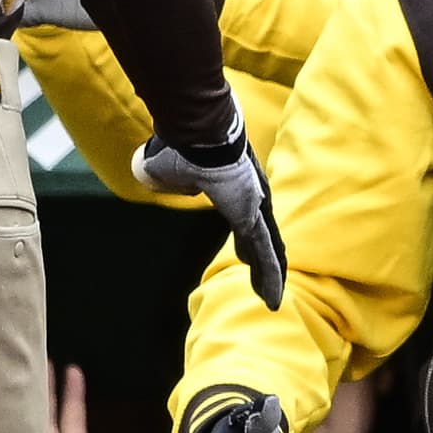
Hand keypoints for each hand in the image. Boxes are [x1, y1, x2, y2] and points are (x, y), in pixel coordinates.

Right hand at [136, 99, 284, 308]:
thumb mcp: (160, 168)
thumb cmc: (178, 145)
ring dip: (269, 276)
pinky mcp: (252, 218)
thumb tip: (164, 183)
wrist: (196, 132)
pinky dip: (270, 277)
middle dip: (262, 261)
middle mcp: (251, 199)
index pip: (244, 220)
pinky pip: (265, 254)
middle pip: (261, 238)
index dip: (245, 240)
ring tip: (272, 300)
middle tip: (266, 283)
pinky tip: (273, 299)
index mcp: (232, 189)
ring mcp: (255, 209)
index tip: (244, 255)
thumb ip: (164, 180)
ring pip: (266, 250)